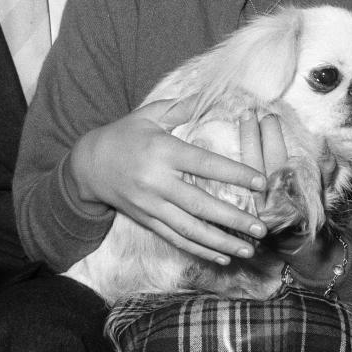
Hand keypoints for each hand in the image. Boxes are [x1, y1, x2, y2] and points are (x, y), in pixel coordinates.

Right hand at [69, 98, 268, 263]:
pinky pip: (175, 238)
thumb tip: (208, 95)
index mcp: (162, 152)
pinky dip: (199, 250)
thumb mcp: (148, 114)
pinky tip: (221, 256)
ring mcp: (151, 205)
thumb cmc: (124, 135)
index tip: (260, 182)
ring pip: (190, 228)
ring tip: (247, 249)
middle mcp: (157, 181)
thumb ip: (179, 107)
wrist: (88, 164)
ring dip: (221, 242)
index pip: (204, 164)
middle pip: (201, 203)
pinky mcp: (146, 220)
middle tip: (263, 228)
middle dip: (234, 218)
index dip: (234, 173)